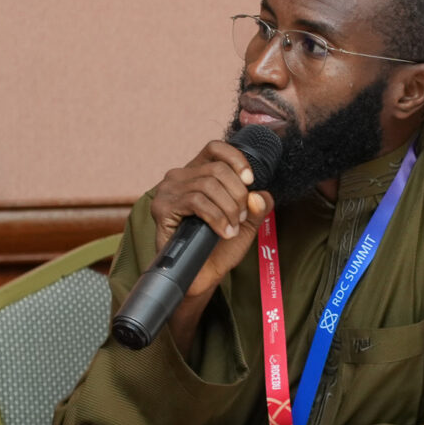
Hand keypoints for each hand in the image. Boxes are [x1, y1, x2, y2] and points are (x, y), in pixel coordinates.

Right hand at [148, 140, 273, 300]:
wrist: (201, 276)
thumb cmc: (218, 247)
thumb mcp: (246, 223)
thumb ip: (257, 207)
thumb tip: (260, 194)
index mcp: (197, 173)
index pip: (215, 148)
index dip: (236, 159)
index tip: (250, 180)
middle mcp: (179, 177)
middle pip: (217, 169)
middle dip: (238, 194)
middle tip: (242, 217)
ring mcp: (168, 191)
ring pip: (208, 185)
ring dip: (228, 208)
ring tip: (233, 227)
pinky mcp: (163, 208)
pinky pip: (196, 202)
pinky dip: (217, 217)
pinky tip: (224, 232)